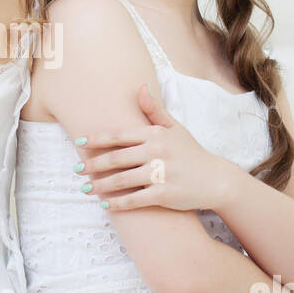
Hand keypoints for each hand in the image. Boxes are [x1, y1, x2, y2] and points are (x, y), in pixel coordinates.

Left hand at [74, 83, 233, 211]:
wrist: (216, 179)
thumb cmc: (191, 153)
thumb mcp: (175, 128)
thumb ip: (154, 111)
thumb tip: (139, 88)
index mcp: (155, 134)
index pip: (119, 135)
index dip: (97, 139)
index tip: (80, 142)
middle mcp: (156, 152)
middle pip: (115, 158)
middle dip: (92, 164)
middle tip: (77, 168)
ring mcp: (160, 173)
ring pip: (121, 180)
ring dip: (100, 185)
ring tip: (85, 188)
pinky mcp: (164, 194)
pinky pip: (134, 200)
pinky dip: (116, 203)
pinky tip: (104, 204)